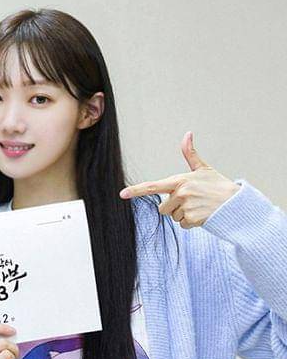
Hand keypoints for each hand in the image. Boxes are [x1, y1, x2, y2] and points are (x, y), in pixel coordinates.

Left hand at [119, 131, 239, 228]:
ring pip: (173, 217)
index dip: (136, 190)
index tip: (122, 194)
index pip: (153, 186)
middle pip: (163, 208)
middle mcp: (181, 193)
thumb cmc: (218, 186)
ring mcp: (186, 207)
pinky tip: (202, 215)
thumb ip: (190, 154)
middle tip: (192, 201)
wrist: (236, 203)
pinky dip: (191, 223)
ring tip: (199, 207)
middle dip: (174, 207)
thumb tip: (187, 134)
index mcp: (180, 180)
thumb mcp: (203, 169)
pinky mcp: (192, 219)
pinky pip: (182, 225)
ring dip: (184, 215)